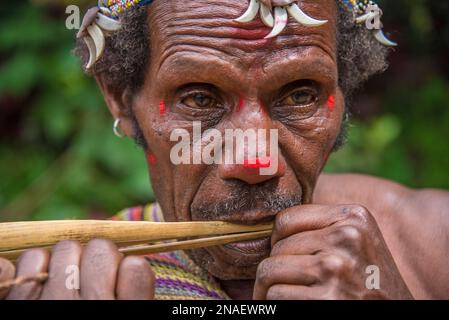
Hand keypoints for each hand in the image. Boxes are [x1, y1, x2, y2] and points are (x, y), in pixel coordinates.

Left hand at [0, 239, 154, 299]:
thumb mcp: (127, 317)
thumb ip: (134, 294)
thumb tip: (132, 263)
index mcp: (122, 313)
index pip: (135, 266)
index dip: (128, 270)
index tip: (120, 282)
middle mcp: (90, 306)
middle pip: (101, 248)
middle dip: (98, 259)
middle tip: (91, 279)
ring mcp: (50, 302)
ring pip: (66, 248)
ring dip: (65, 261)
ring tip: (64, 284)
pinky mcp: (16, 302)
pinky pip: (31, 260)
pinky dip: (35, 268)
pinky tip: (40, 287)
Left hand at [253, 204, 413, 299]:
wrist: (397, 313)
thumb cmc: (369, 280)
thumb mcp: (357, 241)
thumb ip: (323, 226)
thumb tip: (269, 225)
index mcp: (353, 217)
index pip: (286, 219)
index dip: (278, 240)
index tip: (284, 254)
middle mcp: (347, 238)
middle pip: (277, 246)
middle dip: (274, 265)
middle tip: (284, 279)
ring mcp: (336, 268)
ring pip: (270, 270)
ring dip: (268, 286)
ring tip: (281, 292)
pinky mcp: (326, 298)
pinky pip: (276, 294)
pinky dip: (275, 303)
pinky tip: (293, 304)